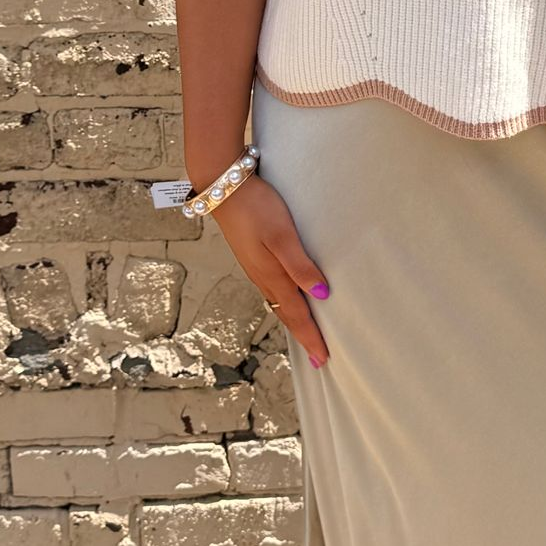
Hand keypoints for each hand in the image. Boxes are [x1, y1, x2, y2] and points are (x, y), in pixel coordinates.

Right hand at [204, 174, 330, 368]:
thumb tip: (322, 294)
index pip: (297, 314)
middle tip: (318, 356)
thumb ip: (301, 265)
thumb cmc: (255, 207)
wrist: (223, 187)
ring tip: (306, 333)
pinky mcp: (253, 256)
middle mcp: (262, 276)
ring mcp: (255, 267)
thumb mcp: (282, 235)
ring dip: (293, 321)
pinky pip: (272, 289)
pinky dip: (283, 303)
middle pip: (286, 314)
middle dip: (303, 335)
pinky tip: (288, 298)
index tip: (323, 358)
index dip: (310, 337)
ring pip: (278, 303)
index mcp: (272, 275)